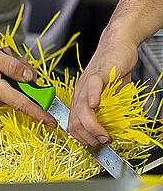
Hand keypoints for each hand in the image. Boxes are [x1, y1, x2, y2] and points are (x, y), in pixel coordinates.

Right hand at [0, 38, 56, 127]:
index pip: (23, 104)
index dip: (40, 114)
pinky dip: (4, 74)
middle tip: (10, 55)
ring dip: (12, 71)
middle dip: (22, 72)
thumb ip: (12, 66)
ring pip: (13, 86)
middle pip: (21, 90)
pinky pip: (4, 86)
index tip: (54, 123)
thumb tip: (30, 77)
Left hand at [68, 28, 138, 145]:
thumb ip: (110, 112)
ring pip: (82, 109)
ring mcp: (86, 83)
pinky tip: (97, 105)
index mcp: (80, 99)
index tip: (96, 146)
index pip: (73, 124)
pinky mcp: (98, 73)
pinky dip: (93, 97)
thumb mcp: (111, 97)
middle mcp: (80, 92)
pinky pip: (92, 86)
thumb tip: (113, 131)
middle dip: (88, 138)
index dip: (83, 139)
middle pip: (74, 121)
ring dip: (93, 126)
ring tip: (104, 135)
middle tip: (103, 143)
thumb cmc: (114, 69)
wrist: (118, 44)